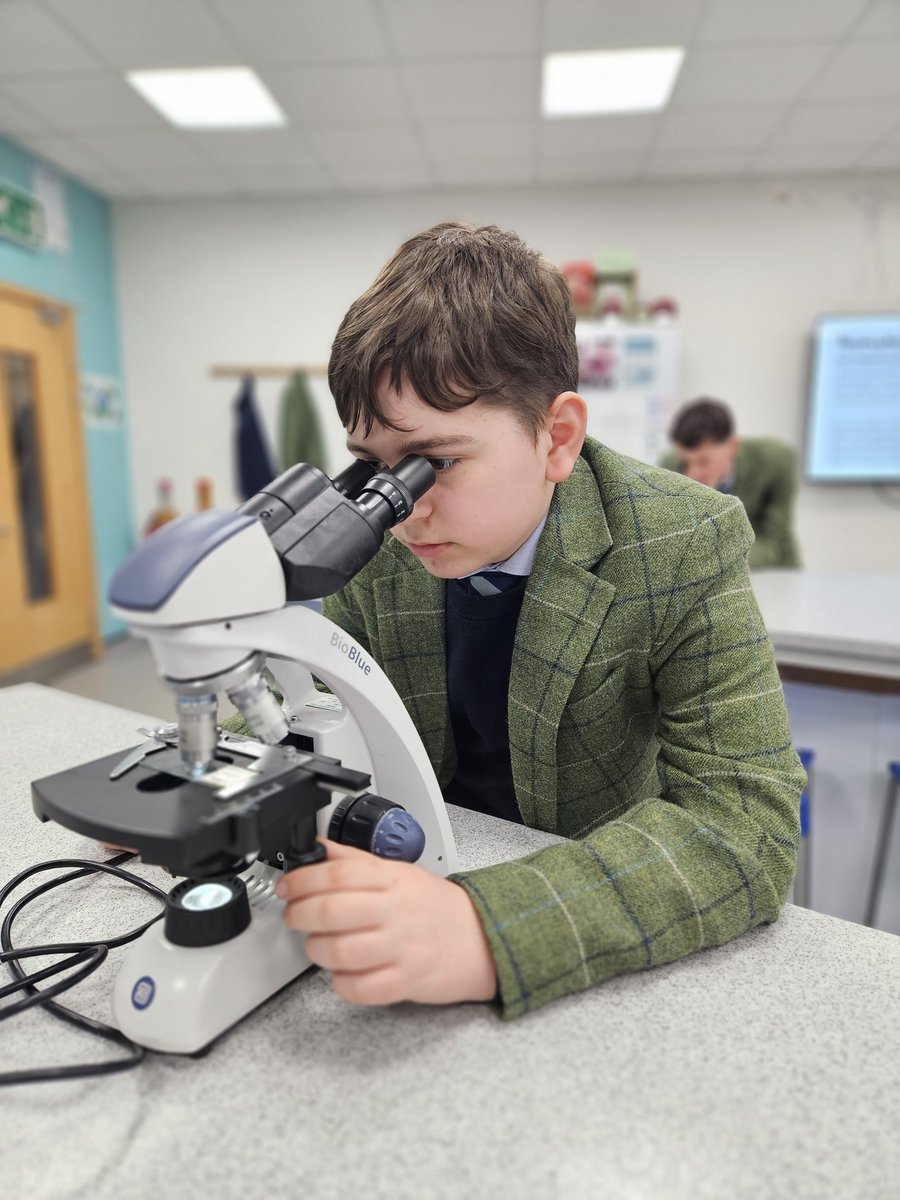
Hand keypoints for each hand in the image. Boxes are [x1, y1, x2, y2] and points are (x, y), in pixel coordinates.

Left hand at [275, 839, 496, 1006]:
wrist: (482, 938)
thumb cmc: (435, 907)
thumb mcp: (399, 872)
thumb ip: (356, 861)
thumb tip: (320, 847)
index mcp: (392, 880)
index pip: (337, 873)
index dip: (302, 880)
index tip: (287, 887)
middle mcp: (395, 912)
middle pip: (332, 910)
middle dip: (300, 914)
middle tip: (293, 915)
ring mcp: (401, 948)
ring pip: (340, 952)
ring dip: (316, 949)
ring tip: (317, 944)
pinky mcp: (405, 982)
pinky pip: (360, 988)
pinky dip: (342, 984)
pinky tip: (342, 973)